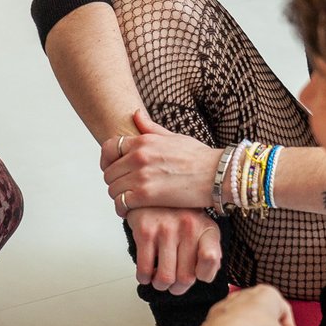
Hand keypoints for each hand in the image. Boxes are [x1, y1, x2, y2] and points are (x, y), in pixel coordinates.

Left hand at [101, 109, 220, 213]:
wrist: (218, 174)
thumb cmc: (200, 157)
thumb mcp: (173, 136)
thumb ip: (150, 128)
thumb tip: (135, 114)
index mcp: (143, 141)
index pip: (109, 149)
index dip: (107, 161)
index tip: (114, 170)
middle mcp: (138, 156)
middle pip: (109, 172)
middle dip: (115, 182)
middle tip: (125, 189)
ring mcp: (141, 175)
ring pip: (113, 189)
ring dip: (118, 197)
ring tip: (129, 200)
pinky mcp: (146, 195)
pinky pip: (121, 203)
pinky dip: (122, 209)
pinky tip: (130, 211)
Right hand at [123, 206, 221, 294]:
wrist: (154, 191)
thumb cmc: (179, 215)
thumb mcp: (202, 229)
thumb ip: (210, 252)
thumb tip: (205, 276)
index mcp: (207, 229)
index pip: (211, 259)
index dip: (204, 275)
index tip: (197, 276)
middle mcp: (188, 227)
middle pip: (185, 277)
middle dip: (177, 288)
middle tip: (173, 284)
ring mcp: (166, 229)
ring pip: (164, 278)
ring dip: (160, 285)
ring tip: (159, 280)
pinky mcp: (145, 231)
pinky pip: (145, 268)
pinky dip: (144, 277)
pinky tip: (146, 272)